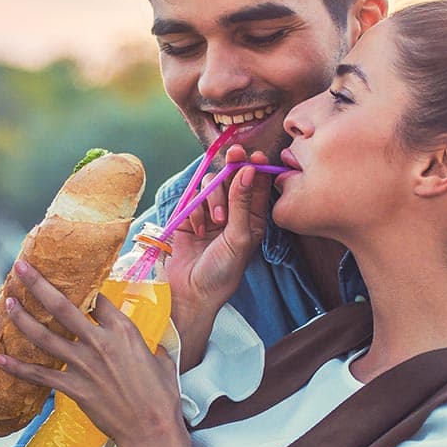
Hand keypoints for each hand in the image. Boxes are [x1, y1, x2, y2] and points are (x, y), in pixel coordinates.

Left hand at [0, 260, 188, 446]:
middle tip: (20, 267)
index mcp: (123, 331)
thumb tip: (146, 346)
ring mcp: (83, 365)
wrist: (151, 429)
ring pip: (44, 336)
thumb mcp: (161, 360)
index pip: (97, 298)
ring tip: (8, 302)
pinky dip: (17, 367)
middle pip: (62, 307)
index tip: (70, 277)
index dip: (83, 285)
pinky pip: (39, 375)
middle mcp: (99, 342)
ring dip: (23, 318)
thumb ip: (148, 347)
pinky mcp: (73, 388)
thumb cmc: (162, 397)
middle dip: (38, 284)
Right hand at [167, 146, 270, 366]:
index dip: (256, 168)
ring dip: (213, 197)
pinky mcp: (189, 216)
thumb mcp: (239, 237)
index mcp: (253, 220)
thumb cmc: (222, 271)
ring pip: (212, 184)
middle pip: (233, 178)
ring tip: (214, 220)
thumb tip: (247, 169)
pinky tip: (197, 229)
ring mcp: (210, 213)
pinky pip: (192, 197)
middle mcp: (233, 213)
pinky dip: (195, 210)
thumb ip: (242, 202)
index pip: (257, 186)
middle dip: (233, 167)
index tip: (255, 155)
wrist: (190, 292)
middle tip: (234, 154)